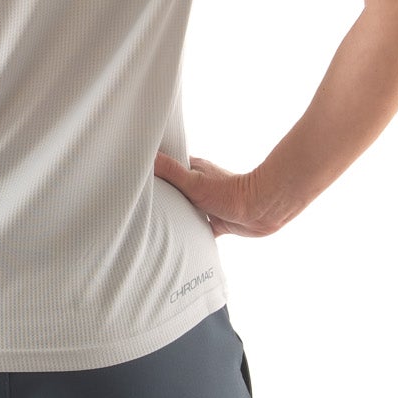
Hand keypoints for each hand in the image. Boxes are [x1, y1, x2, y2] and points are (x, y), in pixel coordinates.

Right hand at [153, 151, 274, 237]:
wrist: (261, 210)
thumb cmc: (231, 193)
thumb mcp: (194, 181)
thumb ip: (171, 171)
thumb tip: (148, 157)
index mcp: (194, 170)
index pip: (168, 168)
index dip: (153, 172)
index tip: (136, 176)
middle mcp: (200, 186)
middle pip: (174, 190)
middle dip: (161, 197)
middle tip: (141, 205)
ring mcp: (208, 204)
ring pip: (185, 210)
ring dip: (175, 215)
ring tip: (155, 223)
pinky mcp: (217, 221)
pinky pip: (199, 228)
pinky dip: (190, 233)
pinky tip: (180, 241)